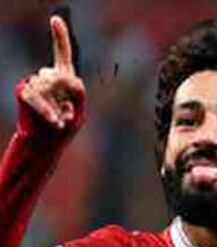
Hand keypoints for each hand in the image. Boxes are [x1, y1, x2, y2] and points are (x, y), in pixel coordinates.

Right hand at [19, 16, 84, 130]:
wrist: (46, 143)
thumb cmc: (65, 127)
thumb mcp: (79, 111)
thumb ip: (78, 93)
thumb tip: (69, 79)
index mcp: (64, 77)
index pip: (62, 53)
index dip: (59, 36)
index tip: (55, 18)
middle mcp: (47, 76)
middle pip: (61, 76)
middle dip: (68, 96)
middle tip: (67, 113)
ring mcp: (34, 82)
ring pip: (49, 87)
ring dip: (57, 107)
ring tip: (58, 119)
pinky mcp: (24, 91)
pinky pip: (36, 96)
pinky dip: (47, 110)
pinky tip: (56, 122)